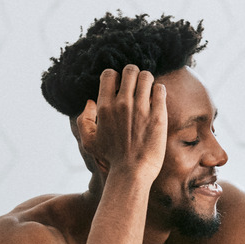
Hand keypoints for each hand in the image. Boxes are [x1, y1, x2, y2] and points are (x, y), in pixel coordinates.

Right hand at [77, 64, 167, 180]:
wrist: (132, 173)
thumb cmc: (111, 159)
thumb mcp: (88, 142)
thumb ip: (83, 120)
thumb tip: (90, 102)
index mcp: (104, 107)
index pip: (109, 74)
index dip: (116, 76)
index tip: (121, 85)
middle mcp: (122, 104)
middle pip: (130, 71)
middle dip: (134, 74)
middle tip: (137, 84)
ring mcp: (141, 108)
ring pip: (146, 76)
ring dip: (148, 80)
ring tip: (149, 89)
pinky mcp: (158, 115)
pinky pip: (160, 90)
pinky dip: (159, 90)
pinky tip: (158, 97)